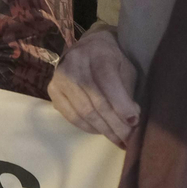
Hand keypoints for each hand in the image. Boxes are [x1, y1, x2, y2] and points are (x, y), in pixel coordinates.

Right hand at [49, 28, 138, 146]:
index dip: (121, 105)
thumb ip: (127, 91)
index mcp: (98, 53)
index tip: (134, 122)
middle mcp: (75, 63)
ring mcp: (60, 77)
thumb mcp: (125, 68)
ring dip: (102, 129)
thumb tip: (131, 119)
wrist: (87, 48)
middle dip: (114, 124)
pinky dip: (87, 127)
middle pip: (96, 102)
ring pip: (83, 112)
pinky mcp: (52, 89)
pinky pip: (70, 115)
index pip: (109, 83)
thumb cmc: (111, 60)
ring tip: (117, 139)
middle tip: (128, 139)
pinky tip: (99, 130)